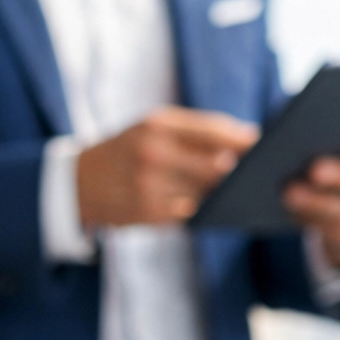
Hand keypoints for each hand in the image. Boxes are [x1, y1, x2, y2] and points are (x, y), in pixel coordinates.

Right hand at [75, 107, 258, 228]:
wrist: (78, 182)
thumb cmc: (125, 150)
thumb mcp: (150, 127)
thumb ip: (194, 130)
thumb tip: (245, 138)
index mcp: (158, 125)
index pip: (215, 131)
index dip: (242, 140)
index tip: (260, 144)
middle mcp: (154, 153)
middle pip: (217, 166)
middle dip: (233, 171)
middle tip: (246, 173)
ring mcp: (151, 186)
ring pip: (205, 193)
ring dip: (217, 193)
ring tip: (223, 189)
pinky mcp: (148, 213)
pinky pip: (189, 213)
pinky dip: (196, 209)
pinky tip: (195, 204)